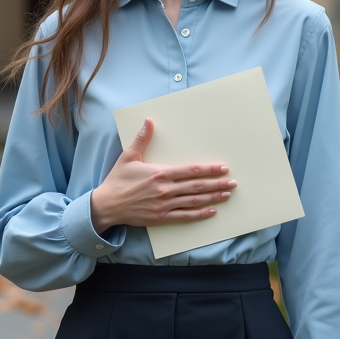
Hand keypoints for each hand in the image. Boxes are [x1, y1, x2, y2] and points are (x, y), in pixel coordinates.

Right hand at [89, 118, 235, 231]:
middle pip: (197, 186)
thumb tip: (149, 121)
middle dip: (217, 184)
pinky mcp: (161, 217)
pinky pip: (185, 216)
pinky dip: (200, 214)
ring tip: (227, 195)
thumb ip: (142, 139)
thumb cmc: (118, 180)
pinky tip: (212, 211)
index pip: (190, 170)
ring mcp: (164, 205)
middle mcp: (165, 189)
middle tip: (232, 183)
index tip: (222, 168)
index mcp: (160, 173)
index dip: (208, 169)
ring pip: (194, 201)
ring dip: (213, 197)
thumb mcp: (129, 156)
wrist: (107, 205)